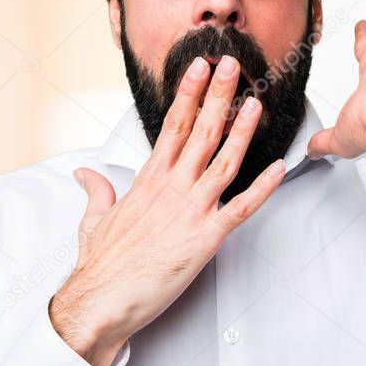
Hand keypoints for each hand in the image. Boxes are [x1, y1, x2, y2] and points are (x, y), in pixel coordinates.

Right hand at [48, 55, 285, 365]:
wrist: (101, 300)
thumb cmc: (99, 264)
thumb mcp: (93, 219)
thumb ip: (97, 191)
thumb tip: (85, 174)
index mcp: (148, 179)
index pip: (172, 125)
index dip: (189, 93)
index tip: (200, 67)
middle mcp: (171, 188)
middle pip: (200, 131)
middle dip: (219, 95)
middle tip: (233, 65)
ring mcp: (190, 211)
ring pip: (224, 161)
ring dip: (242, 131)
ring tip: (256, 103)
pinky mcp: (205, 238)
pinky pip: (241, 209)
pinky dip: (263, 189)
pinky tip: (279, 169)